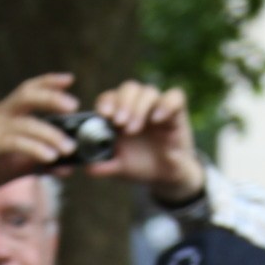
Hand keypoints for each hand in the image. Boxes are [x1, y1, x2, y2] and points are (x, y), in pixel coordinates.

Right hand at [0, 73, 79, 193]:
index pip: (27, 89)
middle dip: (52, 97)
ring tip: (69, 147)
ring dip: (51, 134)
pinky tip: (50, 157)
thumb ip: (40, 162)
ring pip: (26, 123)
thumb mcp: (16, 164)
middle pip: (26, 95)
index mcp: (4, 113)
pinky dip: (36, 148)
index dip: (48, 81)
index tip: (69, 79)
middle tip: (73, 105)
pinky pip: (16, 142)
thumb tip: (68, 167)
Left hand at [86, 81, 204, 204]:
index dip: (106, 103)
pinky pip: (175, 96)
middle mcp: (137, 105)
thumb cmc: (140, 166)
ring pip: (148, 91)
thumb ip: (104, 166)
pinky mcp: (176, 110)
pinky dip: (165, 104)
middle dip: (122, 103)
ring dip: (139, 108)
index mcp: (120, 115)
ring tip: (133, 129)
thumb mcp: (120, 168)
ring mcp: (157, 106)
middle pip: (129, 88)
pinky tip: (157, 119)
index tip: (104, 115)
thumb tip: (88, 167)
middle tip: (119, 123)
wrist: (166, 176)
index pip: (110, 98)